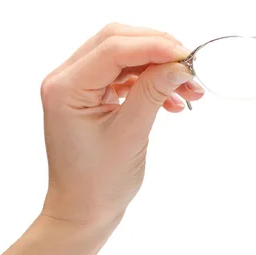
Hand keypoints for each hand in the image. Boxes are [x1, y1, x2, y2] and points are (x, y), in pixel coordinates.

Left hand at [39, 23, 203, 226]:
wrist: (82, 212)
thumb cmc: (99, 183)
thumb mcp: (130, 135)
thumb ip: (153, 93)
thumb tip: (181, 64)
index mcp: (65, 88)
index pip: (113, 48)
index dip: (155, 46)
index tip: (189, 57)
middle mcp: (65, 80)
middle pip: (116, 42)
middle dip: (157, 51)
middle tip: (190, 69)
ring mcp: (76, 87)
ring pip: (123, 57)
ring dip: (157, 68)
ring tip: (189, 90)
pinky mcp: (90, 97)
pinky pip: (123, 77)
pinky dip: (149, 83)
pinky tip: (171, 102)